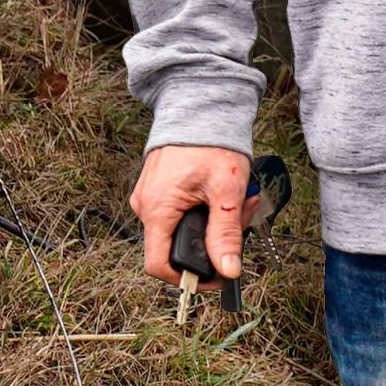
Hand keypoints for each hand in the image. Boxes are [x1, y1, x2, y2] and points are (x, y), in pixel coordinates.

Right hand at [132, 144, 251, 282]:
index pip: (159, 265)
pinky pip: (178, 213)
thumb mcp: (225, 191)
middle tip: (239, 222)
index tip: (215, 276)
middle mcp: (146, 206)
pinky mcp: (158, 190)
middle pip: (176, 248)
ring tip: (234, 202)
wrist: (198, 107)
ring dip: (211, 225)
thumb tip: (227, 270)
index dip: (188, 279)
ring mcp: (150, 197)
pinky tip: (220, 195)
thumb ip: (225, 233)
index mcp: (157, 209)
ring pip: (180, 230)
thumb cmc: (209, 141)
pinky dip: (203, 210)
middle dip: (212, 244)